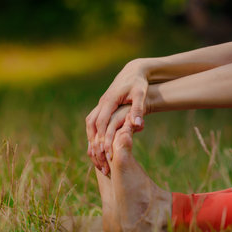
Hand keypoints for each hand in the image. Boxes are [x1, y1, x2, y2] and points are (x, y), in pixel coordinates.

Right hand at [86, 59, 148, 173]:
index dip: (103, 138)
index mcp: (109, 100)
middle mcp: (102, 103)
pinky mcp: (102, 107)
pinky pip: (93, 122)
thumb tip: (137, 125)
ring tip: (96, 156)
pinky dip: (93, 134)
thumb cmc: (139, 84)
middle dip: (95, 142)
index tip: (105, 152)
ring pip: (90, 124)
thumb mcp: (141, 95)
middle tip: (99, 159)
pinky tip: (97, 146)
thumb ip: (138, 110)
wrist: (133, 72)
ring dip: (91, 139)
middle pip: (93, 125)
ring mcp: (100, 105)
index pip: (102, 122)